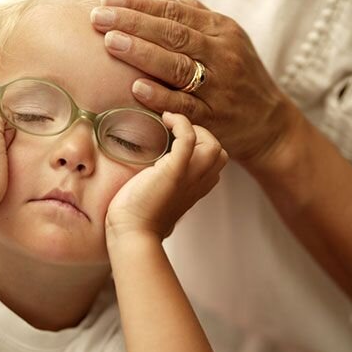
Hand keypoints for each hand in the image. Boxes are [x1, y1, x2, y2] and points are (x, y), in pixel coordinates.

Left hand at [90, 0, 299, 166]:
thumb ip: (192, 16)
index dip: (141, 5)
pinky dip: (161, 97)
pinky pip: (184, 106)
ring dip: (142, 53)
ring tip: (111, 42)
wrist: (269, 123)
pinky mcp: (213, 119)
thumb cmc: (239, 76)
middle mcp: (221, 56)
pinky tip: (136, 88)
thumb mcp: (225, 39)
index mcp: (221, 31)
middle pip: (173, 35)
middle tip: (99, 17)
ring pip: (178, 67)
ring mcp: (218, 88)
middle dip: (133, 23)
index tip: (110, 0)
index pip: (175, 13)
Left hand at [105, 112, 227, 240]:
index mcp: (195, 190)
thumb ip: (162, 189)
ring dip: (193, 129)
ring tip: (171, 124)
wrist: (131, 232)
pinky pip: (189, 138)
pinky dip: (180, 122)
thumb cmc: (137, 219)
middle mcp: (197, 184)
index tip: (176, 139)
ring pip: (212, 145)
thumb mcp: (157, 199)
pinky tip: (166, 119)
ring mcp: (189, 177)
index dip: (201, 147)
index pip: (214, 164)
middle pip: (220, 154)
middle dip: (202, 137)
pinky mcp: (175, 171)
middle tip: (175, 133)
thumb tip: (148, 177)